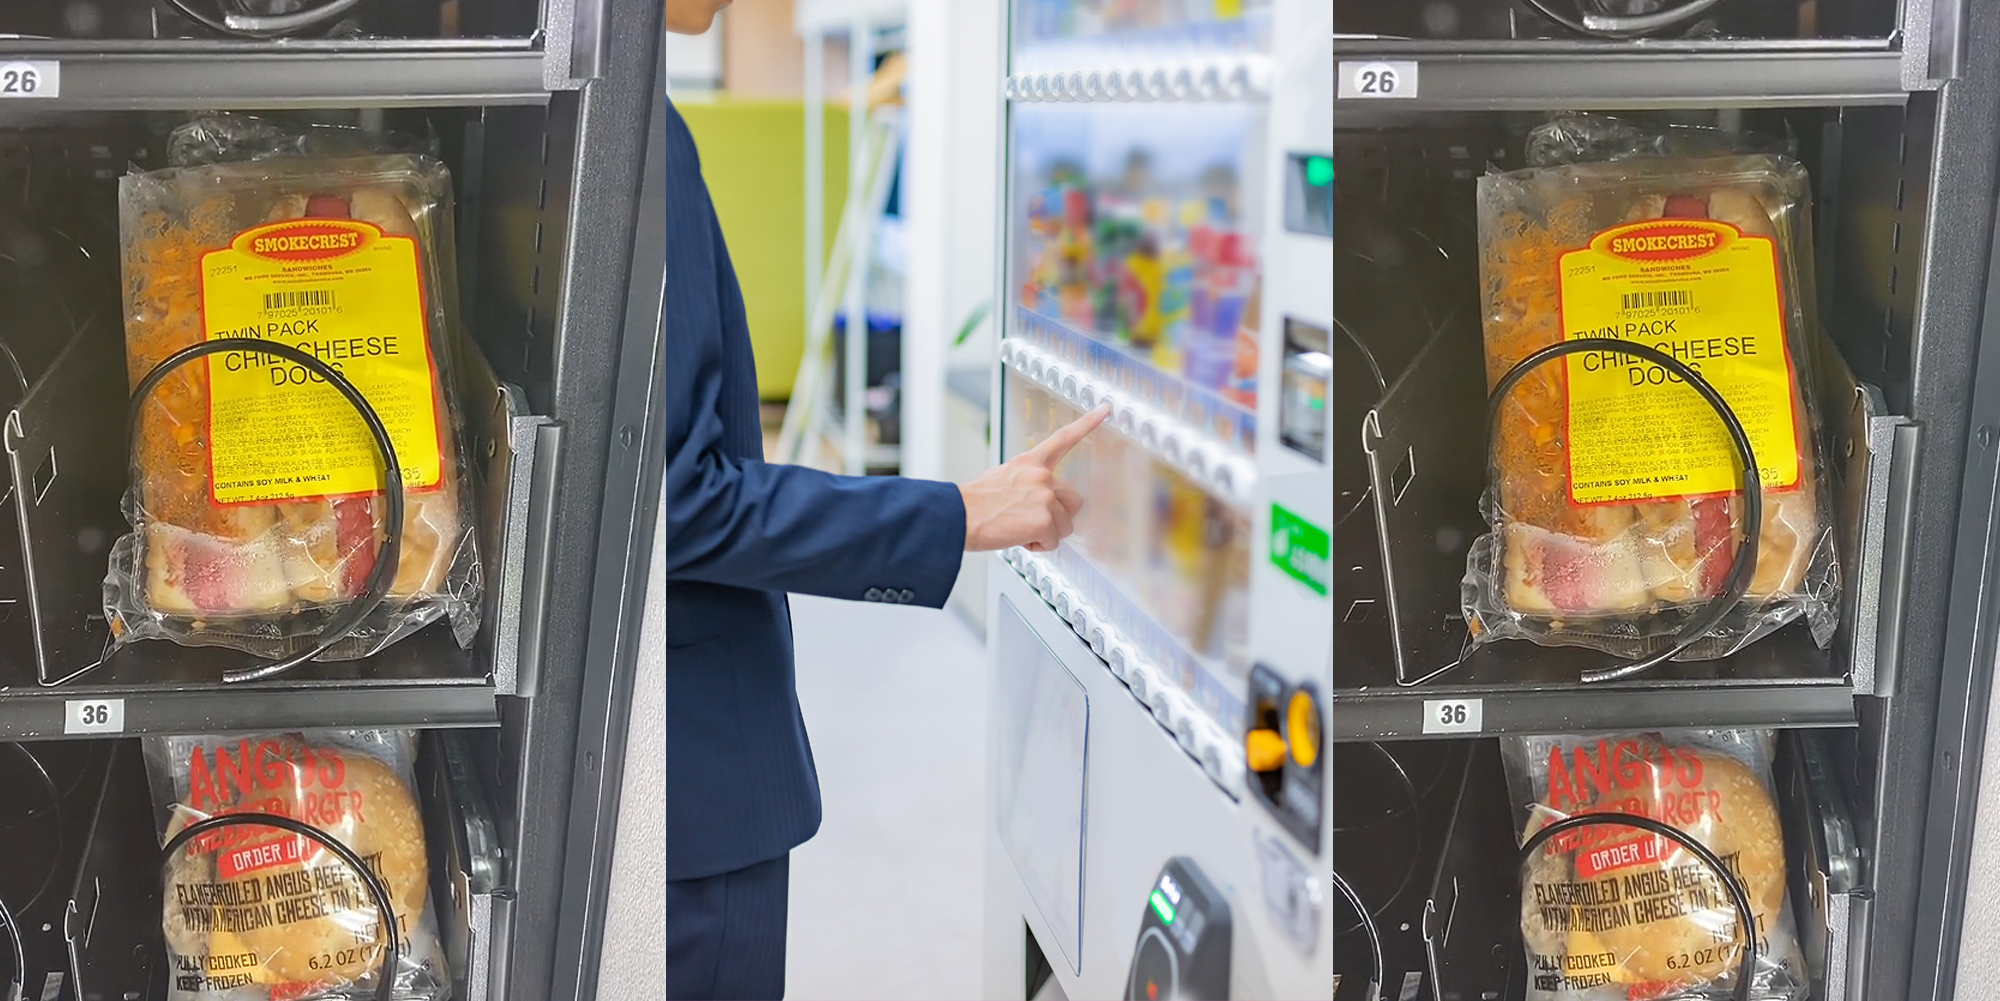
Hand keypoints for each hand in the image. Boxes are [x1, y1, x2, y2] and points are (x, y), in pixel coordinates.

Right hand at [960, 405, 1108, 552]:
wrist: (957, 516)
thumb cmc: (974, 503)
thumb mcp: (1002, 478)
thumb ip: (1026, 482)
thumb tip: (1035, 501)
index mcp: (1029, 462)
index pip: (1063, 439)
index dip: (1087, 423)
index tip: (1105, 410)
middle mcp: (1041, 476)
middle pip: (1073, 501)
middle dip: (1059, 516)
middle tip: (1032, 520)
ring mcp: (1044, 497)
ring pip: (1064, 526)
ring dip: (1046, 533)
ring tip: (1018, 529)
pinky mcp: (1044, 520)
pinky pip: (1053, 542)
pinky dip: (1037, 546)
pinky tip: (1017, 537)